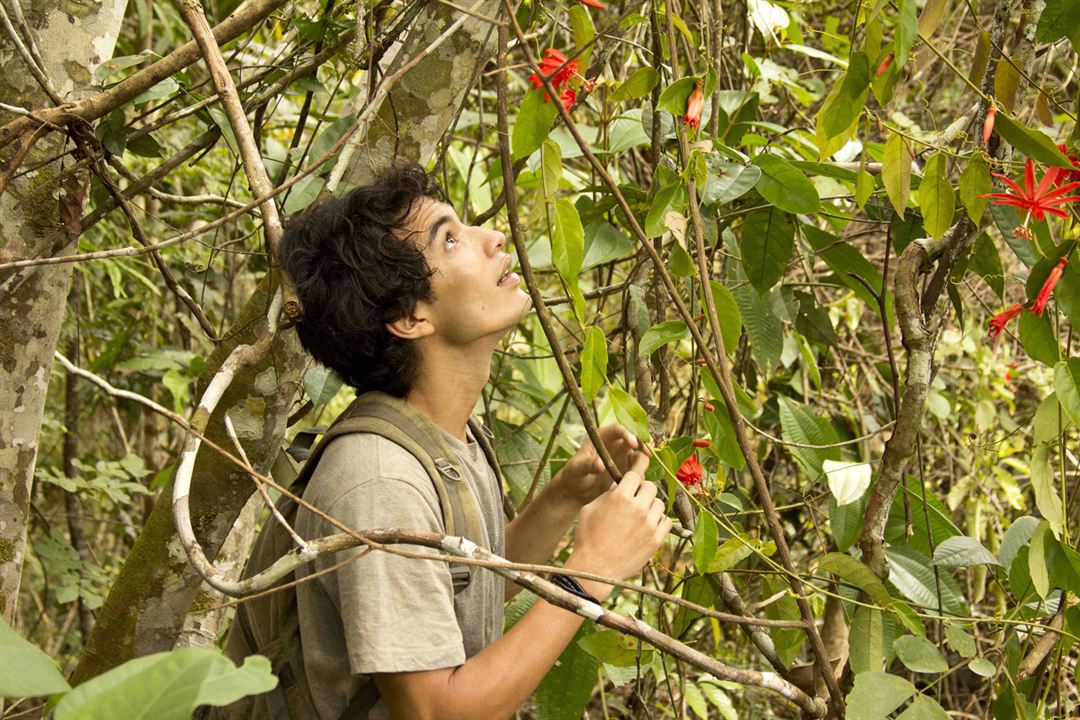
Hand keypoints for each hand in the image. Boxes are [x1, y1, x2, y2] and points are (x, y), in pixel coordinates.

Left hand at [554, 424, 646, 505]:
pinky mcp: (627, 469)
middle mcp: (615, 443)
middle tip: (648, 454)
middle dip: (642, 443)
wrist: (576, 490)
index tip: (633, 443)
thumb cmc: (574, 474)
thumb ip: (588, 465)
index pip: (618, 429)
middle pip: (633, 438)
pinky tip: (640, 480)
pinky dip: (642, 471)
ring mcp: (622, 456)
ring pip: (639, 453)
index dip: (627, 434)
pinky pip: (639, 467)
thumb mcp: (577, 468)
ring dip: (644, 459)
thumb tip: (600, 464)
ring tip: (643, 470)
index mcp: (602, 436)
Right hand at [566, 452, 669, 599]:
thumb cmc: (587, 537)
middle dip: (642, 489)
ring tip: (640, 512)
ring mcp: (650, 525)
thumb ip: (607, 494)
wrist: (595, 568)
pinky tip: (649, 524)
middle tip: (635, 496)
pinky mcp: (656, 540)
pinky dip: (659, 520)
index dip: (637, 467)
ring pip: (660, 503)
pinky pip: (666, 522)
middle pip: (650, 486)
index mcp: (620, 497)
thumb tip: (618, 486)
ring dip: (651, 504)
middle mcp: (638, 508)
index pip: (635, 474)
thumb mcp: (590, 508)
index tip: (642, 460)